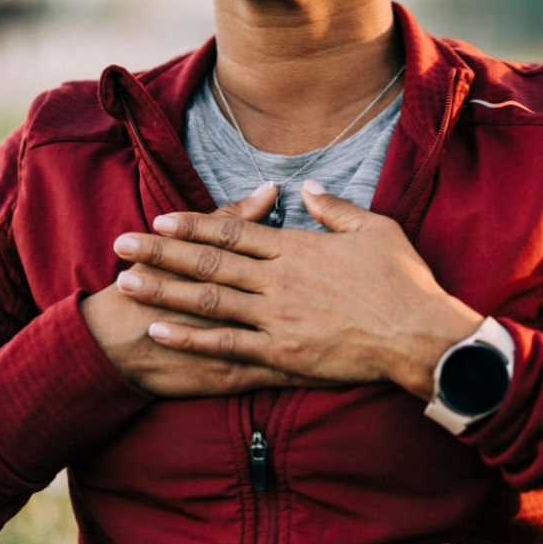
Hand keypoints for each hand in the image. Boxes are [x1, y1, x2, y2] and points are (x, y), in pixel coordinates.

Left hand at [112, 181, 481, 398]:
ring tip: (126, 282)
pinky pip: (226, 345)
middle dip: (161, 251)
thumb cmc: (403, 281)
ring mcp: (276, 318)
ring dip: (164, 290)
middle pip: (208, 261)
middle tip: (121, 243)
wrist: (421, 336)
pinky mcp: (281, 354)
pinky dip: (190, 338)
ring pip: (208, 300)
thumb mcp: (374, 229)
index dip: (193, 224)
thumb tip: (306, 188)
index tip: (160, 218)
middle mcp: (277, 280)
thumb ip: (334, 208)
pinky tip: (159, 332)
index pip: (232, 230)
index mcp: (295, 248)